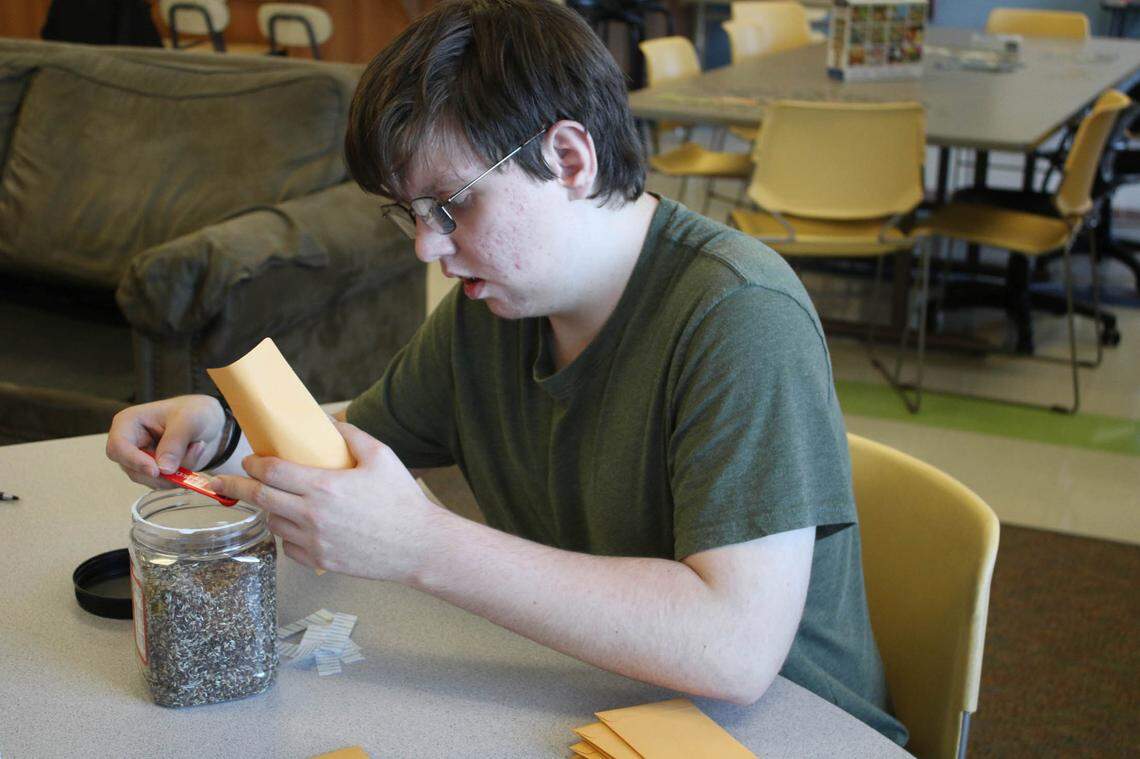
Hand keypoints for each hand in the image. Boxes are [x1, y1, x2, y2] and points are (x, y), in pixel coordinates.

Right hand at [106, 395, 226, 488]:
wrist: (209, 421)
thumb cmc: (195, 412)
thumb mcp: (189, 420)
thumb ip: (174, 443)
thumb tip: (163, 470)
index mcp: (128, 423)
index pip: (118, 447)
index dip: (134, 461)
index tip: (156, 470)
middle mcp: (130, 444)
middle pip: (133, 469)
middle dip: (162, 471)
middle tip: (189, 457)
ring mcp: (141, 460)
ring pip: (150, 480)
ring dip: (176, 473)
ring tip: (197, 448)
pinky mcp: (155, 471)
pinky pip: (164, 483)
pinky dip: (181, 476)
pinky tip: (194, 456)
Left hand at [208, 421, 442, 580]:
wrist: (419, 545)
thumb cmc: (402, 500)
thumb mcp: (381, 456)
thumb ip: (350, 435)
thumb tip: (327, 420)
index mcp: (324, 486)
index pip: (272, 472)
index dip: (254, 464)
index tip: (249, 460)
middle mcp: (313, 515)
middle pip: (260, 499)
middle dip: (237, 487)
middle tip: (225, 482)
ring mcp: (315, 541)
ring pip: (273, 523)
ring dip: (268, 510)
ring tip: (275, 501)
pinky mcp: (321, 560)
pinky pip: (288, 548)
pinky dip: (286, 536)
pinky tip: (297, 526)